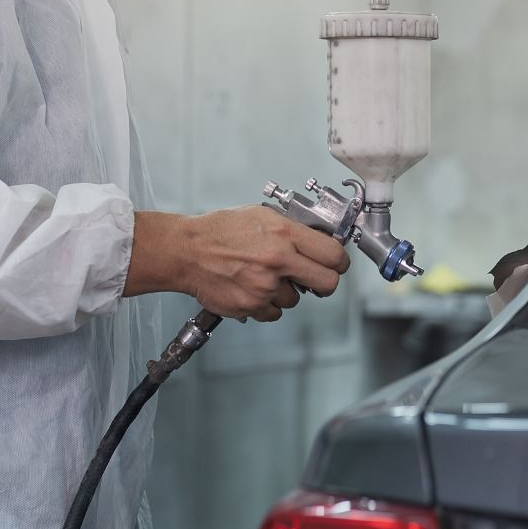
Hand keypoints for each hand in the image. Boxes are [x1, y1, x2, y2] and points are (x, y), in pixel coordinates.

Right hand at [126, 208, 350, 321]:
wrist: (188, 251)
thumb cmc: (221, 230)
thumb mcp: (262, 215)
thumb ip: (293, 229)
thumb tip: (319, 240)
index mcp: (284, 235)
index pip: (334, 255)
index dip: (339, 261)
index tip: (336, 263)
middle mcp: (278, 261)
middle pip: (328, 283)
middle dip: (324, 281)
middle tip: (314, 277)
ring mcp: (265, 287)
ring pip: (295, 299)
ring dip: (285, 291)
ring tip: (263, 276)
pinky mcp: (252, 306)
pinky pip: (273, 312)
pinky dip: (266, 304)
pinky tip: (253, 288)